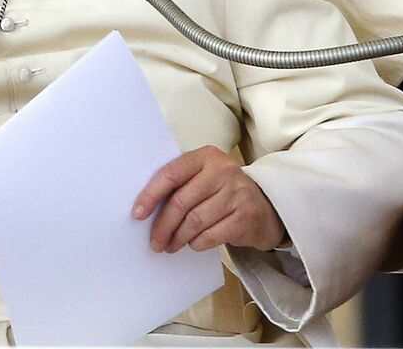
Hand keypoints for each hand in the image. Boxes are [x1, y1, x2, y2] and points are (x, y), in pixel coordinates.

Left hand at [132, 145, 285, 252]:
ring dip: (177, 237)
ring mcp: (236, 193)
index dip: (151, 195)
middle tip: (155, 241)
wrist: (264, 207)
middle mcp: (223, 171)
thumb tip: (145, 207)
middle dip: (163, 225)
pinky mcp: (245, 217)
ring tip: (170, 245)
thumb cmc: (222, 192)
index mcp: (206, 156)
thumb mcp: (204, 177)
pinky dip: (196, 243)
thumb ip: (180, 183)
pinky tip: (192, 243)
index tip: (138, 214)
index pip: (171, 173)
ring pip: (195, 221)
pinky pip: (211, 235)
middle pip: (181, 201)